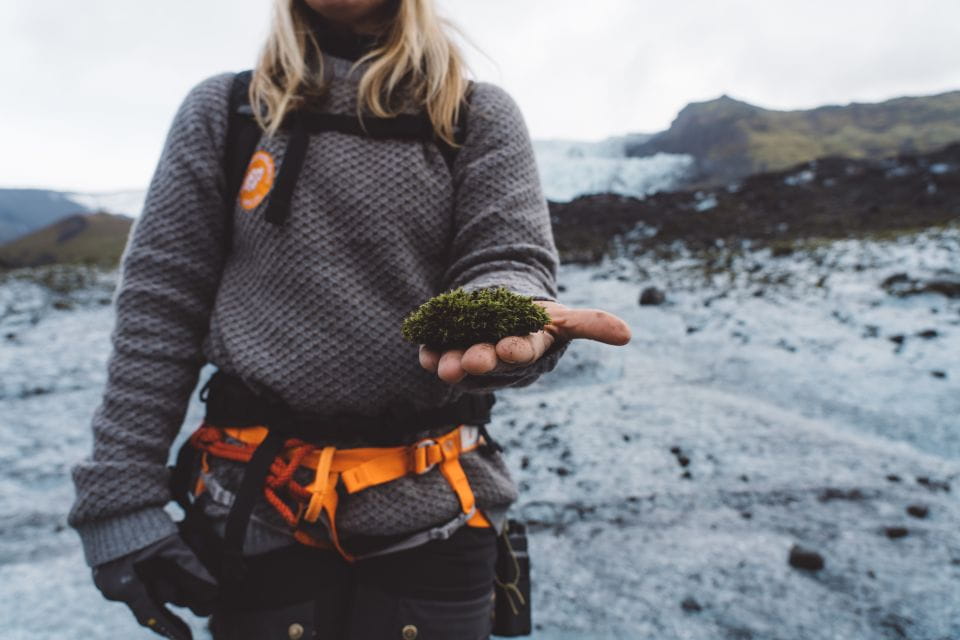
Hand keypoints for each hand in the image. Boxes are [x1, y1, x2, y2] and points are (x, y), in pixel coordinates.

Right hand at [92, 533, 217, 639]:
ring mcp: (107, 580)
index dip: (171, 629)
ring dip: (163, 598)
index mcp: (127, 586)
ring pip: (142, 595)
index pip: (152, 616)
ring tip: (183, 605)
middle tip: (195, 618)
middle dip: (173, 611)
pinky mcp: (106, 570)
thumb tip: (213, 589)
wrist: (110, 505)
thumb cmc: (141, 524)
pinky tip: (160, 587)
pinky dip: (149, 587)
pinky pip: (132, 586)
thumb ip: (190, 567)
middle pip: (150, 606)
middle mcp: (114, 589)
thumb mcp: (170, 545)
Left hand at [419, 300, 630, 383]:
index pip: (522, 353)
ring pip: (460, 363)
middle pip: (489, 361)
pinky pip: (435, 354)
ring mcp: (470, 356)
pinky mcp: (446, 351)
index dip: (515, 351)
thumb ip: (590, 324)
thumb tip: (628, 334)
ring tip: (444, 364)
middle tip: (472, 360)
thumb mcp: (562, 319)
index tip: (509, 347)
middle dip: (480, 360)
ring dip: (452, 364)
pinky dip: (429, 353)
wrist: (500, 318)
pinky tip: (424, 351)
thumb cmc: (536, 322)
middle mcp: (497, 359)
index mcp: (526, 350)